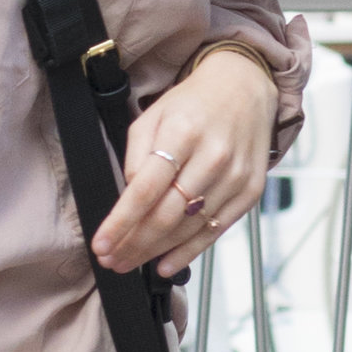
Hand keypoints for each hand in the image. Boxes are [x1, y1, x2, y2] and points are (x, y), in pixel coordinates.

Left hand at [94, 47, 279, 280]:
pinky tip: (165, 263)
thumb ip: (137, 156)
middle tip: (110, 259)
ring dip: (155, 251)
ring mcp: (235, 177)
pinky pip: (215, 231)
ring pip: (189, 228)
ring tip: (129, 261)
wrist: (245, 88)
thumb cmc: (194, 104)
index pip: (146, 188)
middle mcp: (213, 157)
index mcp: (183, 133)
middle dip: (134, 244)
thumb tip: (128, 197)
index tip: (101, 243)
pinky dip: (188, 253)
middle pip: (167, 215)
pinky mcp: (250, 192)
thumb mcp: (154, 116)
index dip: (121, 221)